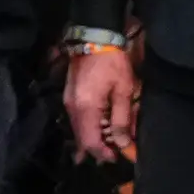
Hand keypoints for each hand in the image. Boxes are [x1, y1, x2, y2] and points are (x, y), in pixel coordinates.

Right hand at [65, 46, 138, 162]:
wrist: (95, 36)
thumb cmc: (113, 62)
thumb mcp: (124, 91)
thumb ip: (121, 120)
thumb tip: (122, 143)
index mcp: (86, 109)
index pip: (90, 143)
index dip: (104, 154)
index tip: (118, 157)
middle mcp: (72, 108)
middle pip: (82, 139)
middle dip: (98, 148)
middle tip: (115, 152)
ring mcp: (68, 102)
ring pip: (79, 130)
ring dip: (94, 138)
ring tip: (110, 140)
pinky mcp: (70, 96)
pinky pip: (78, 119)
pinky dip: (89, 127)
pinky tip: (100, 127)